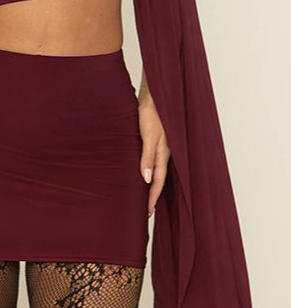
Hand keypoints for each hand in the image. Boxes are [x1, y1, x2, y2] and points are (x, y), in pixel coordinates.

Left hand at [138, 102, 170, 216]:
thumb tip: (146, 179)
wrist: (154, 93)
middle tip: (146, 211)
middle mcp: (163, 152)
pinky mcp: (155, 139)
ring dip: (151, 184)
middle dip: (153, 195)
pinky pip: (153, 160)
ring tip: (144, 196)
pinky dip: (149, 170)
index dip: (152, 198)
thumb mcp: (148, 135)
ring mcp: (160, 146)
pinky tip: (143, 171)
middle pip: (159, 179)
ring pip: (157, 170)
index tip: (147, 213)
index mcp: (163, 153)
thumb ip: (147, 157)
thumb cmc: (151, 112)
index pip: (158, 182)